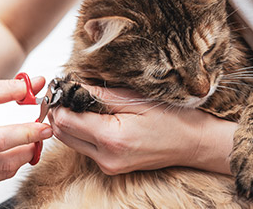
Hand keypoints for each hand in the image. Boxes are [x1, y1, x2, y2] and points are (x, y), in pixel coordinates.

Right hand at [0, 77, 52, 188]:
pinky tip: (15, 150)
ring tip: (32, 139)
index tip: (45, 127)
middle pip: (3, 162)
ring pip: (3, 173)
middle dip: (29, 147)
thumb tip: (35, 85)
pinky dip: (11, 165)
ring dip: (23, 157)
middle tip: (43, 132)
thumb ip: (5, 89)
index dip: (25, 134)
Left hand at [49, 84, 236, 174]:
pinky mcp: (110, 167)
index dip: (59, 102)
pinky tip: (93, 116)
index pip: (67, 121)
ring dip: (69, 122)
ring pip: (70, 142)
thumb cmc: (172, 119)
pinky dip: (82, 131)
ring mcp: (108, 166)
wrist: (193, 144)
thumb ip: (102, 94)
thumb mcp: (137, 100)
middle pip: (63, 134)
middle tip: (67, 91)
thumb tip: (74, 85)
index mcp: (112, 139)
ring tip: (80, 101)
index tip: (62, 86)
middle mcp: (106, 158)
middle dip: (60, 112)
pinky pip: (85, 148)